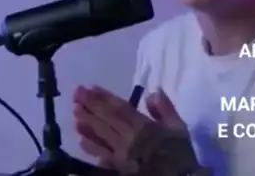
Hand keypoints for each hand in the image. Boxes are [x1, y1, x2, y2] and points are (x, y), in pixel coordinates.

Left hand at [72, 86, 199, 174]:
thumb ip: (165, 109)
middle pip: (105, 120)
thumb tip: (152, 92)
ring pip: (100, 136)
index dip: (104, 97)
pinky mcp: (118, 169)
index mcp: (143, 127)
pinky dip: (91, 147)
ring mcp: (121, 156)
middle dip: (90, 105)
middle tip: (76, 93)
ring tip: (74, 111)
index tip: (90, 87)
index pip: (119, 109)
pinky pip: (102, 156)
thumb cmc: (180, 154)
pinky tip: (81, 140)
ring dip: (86, 123)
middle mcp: (128, 140)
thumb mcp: (179, 129)